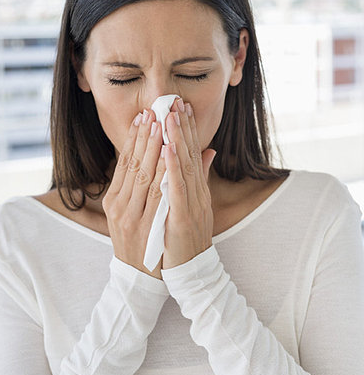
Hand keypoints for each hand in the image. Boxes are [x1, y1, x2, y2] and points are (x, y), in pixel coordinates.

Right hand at [101, 109, 166, 279]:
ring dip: (153, 147)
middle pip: (132, 164)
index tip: (144, 117)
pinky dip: (162, 171)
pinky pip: (155, 193)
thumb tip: (159, 162)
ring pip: (143, 174)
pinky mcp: (142, 225)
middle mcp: (118, 206)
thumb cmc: (142, 244)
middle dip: (144, 136)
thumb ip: (147, 188)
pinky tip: (168, 153)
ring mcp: (129, 215)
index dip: (134, 139)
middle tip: (153, 111)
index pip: (125, 164)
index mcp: (114, 201)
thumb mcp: (137, 215)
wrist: (139, 280)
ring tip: (160, 124)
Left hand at [161, 99, 216, 269]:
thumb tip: (207, 151)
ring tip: (170, 117)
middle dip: (182, 127)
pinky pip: (176, 190)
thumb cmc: (189, 240)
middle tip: (176, 101)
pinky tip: (168, 150)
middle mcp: (196, 194)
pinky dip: (173, 169)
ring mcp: (190, 205)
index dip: (187, 130)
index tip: (181, 107)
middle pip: (189, 155)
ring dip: (177, 141)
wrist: (193, 273)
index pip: (192, 155)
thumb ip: (200, 178)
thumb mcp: (196, 206)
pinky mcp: (182, 218)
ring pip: (183, 167)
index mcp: (197, 191)